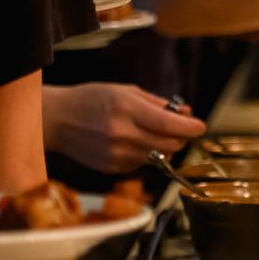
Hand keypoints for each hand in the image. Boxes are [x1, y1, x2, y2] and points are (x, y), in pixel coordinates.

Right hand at [43, 83, 205, 173]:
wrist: (58, 120)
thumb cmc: (92, 100)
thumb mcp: (126, 92)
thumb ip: (158, 104)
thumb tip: (186, 113)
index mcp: (127, 110)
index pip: (169, 125)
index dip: (190, 127)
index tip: (200, 126)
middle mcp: (122, 134)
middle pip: (169, 144)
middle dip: (181, 137)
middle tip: (180, 128)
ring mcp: (116, 154)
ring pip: (158, 156)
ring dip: (164, 146)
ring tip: (152, 132)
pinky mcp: (111, 168)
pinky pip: (141, 164)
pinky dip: (146, 154)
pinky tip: (133, 142)